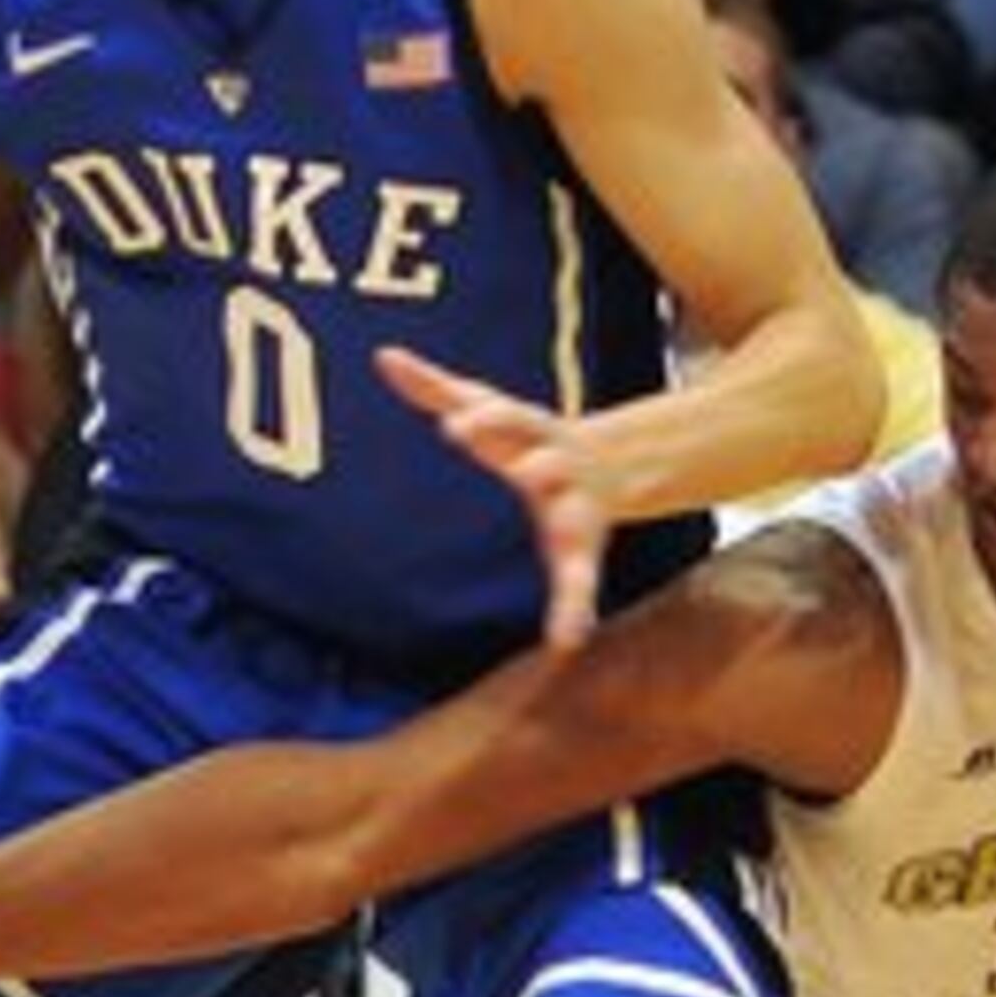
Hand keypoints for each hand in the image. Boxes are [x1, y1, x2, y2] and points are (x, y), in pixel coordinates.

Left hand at [377, 343, 609, 648]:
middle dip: (540, 468)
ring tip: (566, 586)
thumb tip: (383, 356)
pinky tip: (565, 640)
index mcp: (534, 432)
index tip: (455, 427)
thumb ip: (433, 387)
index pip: (509, 419)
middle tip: (524, 473)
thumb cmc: (529, 436)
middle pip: (550, 465)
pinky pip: (580, 583)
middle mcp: (561, 469)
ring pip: (577, 531)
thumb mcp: (486, 407)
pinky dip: (574, 611)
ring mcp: (576, 511)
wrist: (612, 465)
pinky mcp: (582, 553)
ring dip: (574, 557)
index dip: (485, 421)